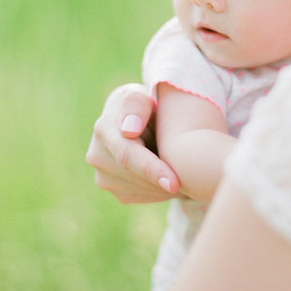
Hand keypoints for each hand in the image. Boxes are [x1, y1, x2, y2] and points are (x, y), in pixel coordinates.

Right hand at [86, 84, 179, 203]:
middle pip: (137, 177)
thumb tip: (128, 131)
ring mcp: (102, 176)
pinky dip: (162, 188)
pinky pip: (143, 196)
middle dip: (165, 177)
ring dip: (165, 183)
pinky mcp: (114, 189)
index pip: (128, 155)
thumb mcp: (143, 95)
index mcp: (103, 128)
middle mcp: (97, 155)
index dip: (152, 170)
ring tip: (182, 165)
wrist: (136, 121)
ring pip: (142, 189)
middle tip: (193, 174)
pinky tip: (170, 173)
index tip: (175, 184)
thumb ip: (137, 105)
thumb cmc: (146, 104)